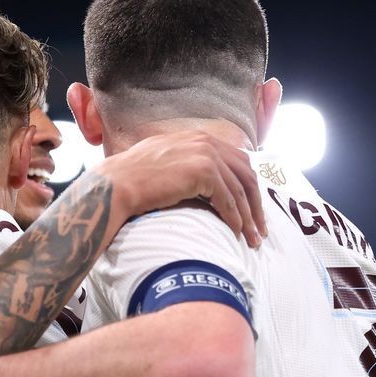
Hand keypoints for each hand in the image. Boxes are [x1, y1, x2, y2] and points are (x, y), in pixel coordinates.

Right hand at [94, 131, 266, 246]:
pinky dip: (235, 219)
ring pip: (240, 190)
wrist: (116, 184)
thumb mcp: (162, 161)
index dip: (248, 186)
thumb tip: (200, 182)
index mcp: (197, 137)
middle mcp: (205, 141)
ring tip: (252, 239)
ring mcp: (205, 154)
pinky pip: (228, 200)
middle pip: (245, 174)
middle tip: (259, 228)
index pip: (237, 160)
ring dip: (249, 217)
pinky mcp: (202, 171)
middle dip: (255, 204)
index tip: (252, 208)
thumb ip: (184, 163)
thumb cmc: (131, 179)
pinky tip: (236, 233)